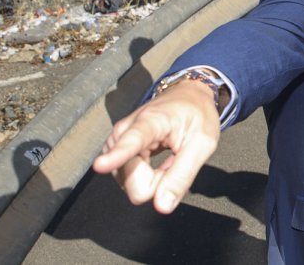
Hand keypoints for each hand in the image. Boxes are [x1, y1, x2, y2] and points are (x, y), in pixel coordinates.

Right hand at [91, 81, 220, 213]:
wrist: (187, 97)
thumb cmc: (196, 116)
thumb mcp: (203, 143)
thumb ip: (182, 175)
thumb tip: (162, 207)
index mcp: (150, 122)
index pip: (131, 141)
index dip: (116, 155)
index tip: (100, 165)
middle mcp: (124, 132)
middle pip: (133, 181)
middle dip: (159, 182)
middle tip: (177, 160)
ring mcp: (116, 144)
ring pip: (132, 185)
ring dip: (155, 180)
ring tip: (169, 158)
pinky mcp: (115, 155)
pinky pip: (130, 183)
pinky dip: (149, 179)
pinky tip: (160, 164)